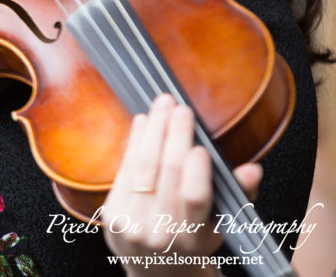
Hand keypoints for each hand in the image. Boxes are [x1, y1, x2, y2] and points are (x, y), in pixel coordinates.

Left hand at [102, 94, 261, 276]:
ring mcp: (134, 225)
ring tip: (162, 105)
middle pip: (167, 173)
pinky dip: (134, 142)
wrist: (156, 271)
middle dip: (174, 135)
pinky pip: (125, 171)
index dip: (195, 171)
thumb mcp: (221, 224)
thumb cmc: (194, 238)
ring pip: (143, 167)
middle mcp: (162, 234)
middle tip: (180, 107)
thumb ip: (239, 194)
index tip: (200, 146)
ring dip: (153, 130)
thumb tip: (253, 169)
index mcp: (194, 238)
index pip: (195, 198)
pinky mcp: (113, 215)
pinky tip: (142, 122)